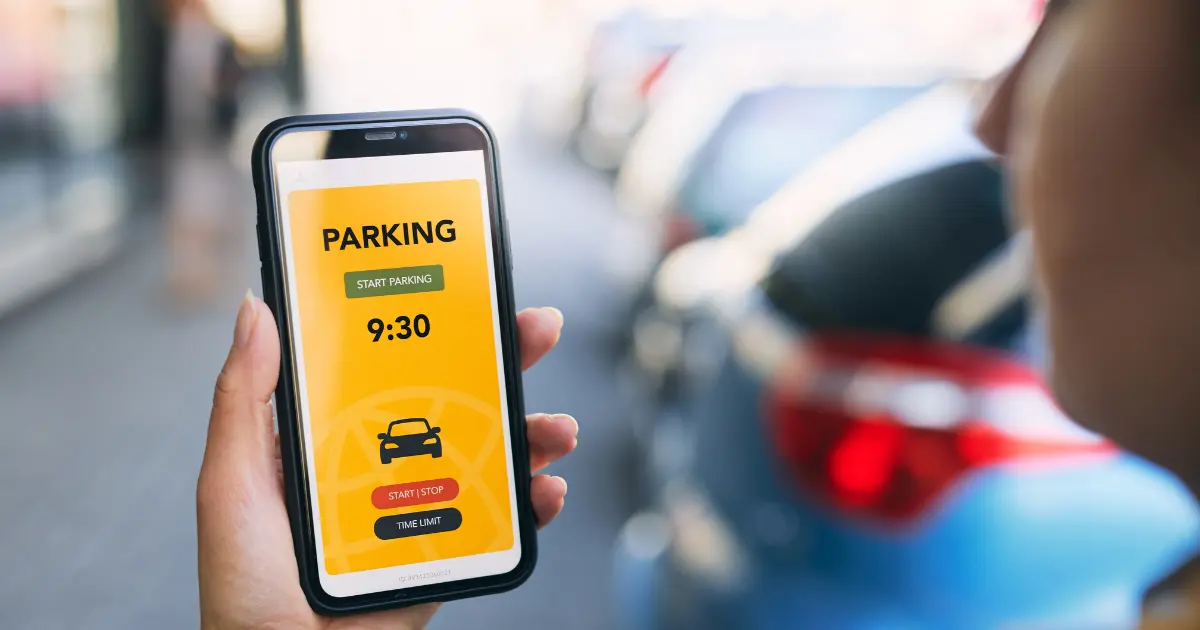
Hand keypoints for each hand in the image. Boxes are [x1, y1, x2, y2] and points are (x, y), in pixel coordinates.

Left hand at [197, 294, 575, 629]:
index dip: (435, 325)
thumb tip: (256, 311)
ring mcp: (419, 505)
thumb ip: (243, 399)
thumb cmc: (244, 586)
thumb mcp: (232, 482)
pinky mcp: (446, 549)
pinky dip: (535, 503)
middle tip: (539, 330)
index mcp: (334, 435)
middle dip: (507, 361)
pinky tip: (548, 490)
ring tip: (556, 429)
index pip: (393, 363)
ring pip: (491, 453)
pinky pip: (502, 520)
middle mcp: (384, 462)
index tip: (468, 290)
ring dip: (534, 433)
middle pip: (457, 397)